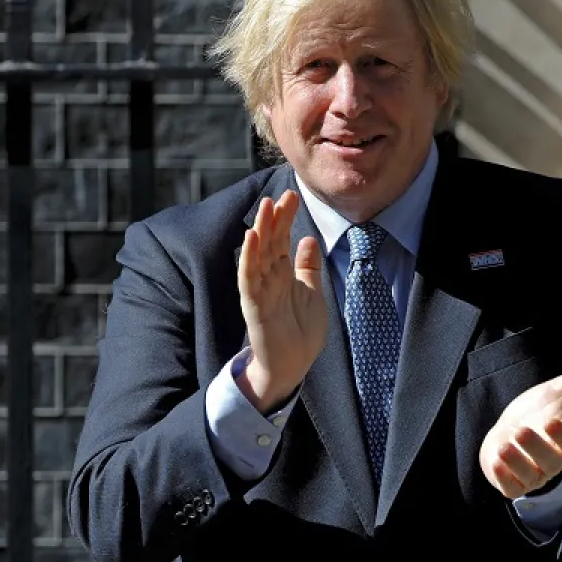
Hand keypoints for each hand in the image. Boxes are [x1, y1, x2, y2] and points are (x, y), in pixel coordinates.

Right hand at [236, 191, 327, 411]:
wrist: (292, 367)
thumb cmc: (300, 333)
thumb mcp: (312, 293)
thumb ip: (308, 268)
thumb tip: (308, 240)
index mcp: (283, 274)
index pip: (283, 240)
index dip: (287, 218)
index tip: (293, 196)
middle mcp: (269, 278)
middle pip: (271, 242)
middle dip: (276, 218)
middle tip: (284, 194)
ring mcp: (260, 290)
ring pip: (258, 255)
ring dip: (260, 231)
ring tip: (265, 208)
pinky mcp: (254, 306)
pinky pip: (249, 278)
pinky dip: (249, 258)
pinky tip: (250, 239)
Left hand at [479, 356, 561, 498]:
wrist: (508, 431)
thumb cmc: (536, 412)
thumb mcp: (556, 392)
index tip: (552, 420)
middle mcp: (550, 461)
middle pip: (551, 461)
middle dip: (536, 448)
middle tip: (522, 430)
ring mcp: (531, 474)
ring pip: (529, 476)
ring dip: (517, 463)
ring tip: (505, 445)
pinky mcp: (512, 483)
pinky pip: (510, 488)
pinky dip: (503, 478)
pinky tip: (495, 461)